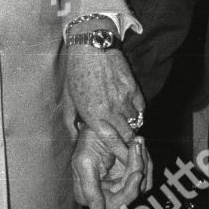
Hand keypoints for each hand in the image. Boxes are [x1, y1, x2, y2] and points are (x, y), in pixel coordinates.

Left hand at [66, 30, 145, 146]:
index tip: (127, 161)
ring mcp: (124, 99)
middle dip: (129, 143)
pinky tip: (131, 111)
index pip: (113, 143)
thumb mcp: (68, 99)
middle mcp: (110, 110)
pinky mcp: (133, 88)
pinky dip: (138, 112)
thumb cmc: (76, 73)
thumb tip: (75, 138)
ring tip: (127, 127)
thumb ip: (71, 123)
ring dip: (132, 126)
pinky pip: (140, 107)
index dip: (122, 155)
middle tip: (129, 146)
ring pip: (135, 121)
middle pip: (128, 135)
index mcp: (93, 115)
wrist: (90, 47)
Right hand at [71, 125, 147, 208]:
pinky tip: (137, 144)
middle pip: (133, 193)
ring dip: (143, 161)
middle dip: (138, 169)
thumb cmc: (85, 141)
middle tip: (136, 145)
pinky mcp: (130, 176)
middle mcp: (107, 194)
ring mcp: (120, 186)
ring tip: (136, 140)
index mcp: (91, 196)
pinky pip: (146, 175)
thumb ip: (90, 189)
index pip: (116, 205)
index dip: (130, 192)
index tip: (137, 174)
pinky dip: (145, 160)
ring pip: (143, 184)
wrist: (96, 124)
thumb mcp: (84, 163)